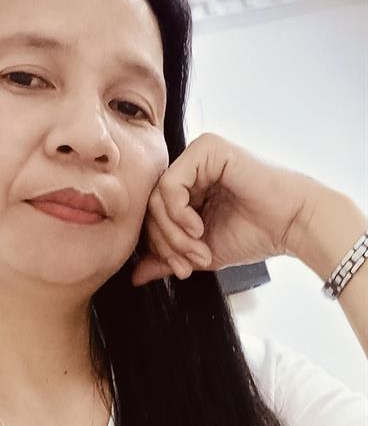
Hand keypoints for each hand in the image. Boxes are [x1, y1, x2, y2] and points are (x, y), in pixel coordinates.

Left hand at [131, 132, 321, 285]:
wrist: (292, 225)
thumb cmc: (254, 235)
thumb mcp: (200, 252)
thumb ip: (168, 258)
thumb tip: (134, 275)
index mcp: (189, 186)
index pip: (152, 214)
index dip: (161, 246)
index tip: (182, 270)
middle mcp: (190, 167)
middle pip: (150, 206)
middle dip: (166, 243)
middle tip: (188, 264)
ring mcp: (197, 155)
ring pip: (157, 196)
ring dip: (174, 233)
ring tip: (199, 248)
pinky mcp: (206, 149)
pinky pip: (170, 184)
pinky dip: (179, 213)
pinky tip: (199, 227)